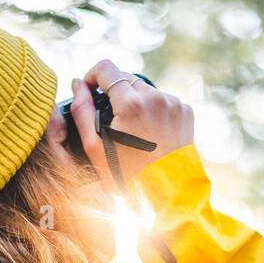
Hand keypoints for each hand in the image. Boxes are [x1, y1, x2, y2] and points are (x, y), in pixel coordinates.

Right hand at [69, 61, 194, 185]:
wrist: (169, 194)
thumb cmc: (128, 176)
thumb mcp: (96, 148)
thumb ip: (82, 112)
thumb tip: (78, 85)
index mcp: (131, 104)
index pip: (106, 68)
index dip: (93, 76)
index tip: (90, 89)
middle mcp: (155, 98)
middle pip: (126, 78)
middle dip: (114, 92)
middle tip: (112, 119)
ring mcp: (173, 104)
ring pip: (145, 90)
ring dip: (135, 101)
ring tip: (132, 130)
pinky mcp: (185, 111)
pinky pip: (163, 101)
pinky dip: (153, 111)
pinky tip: (150, 133)